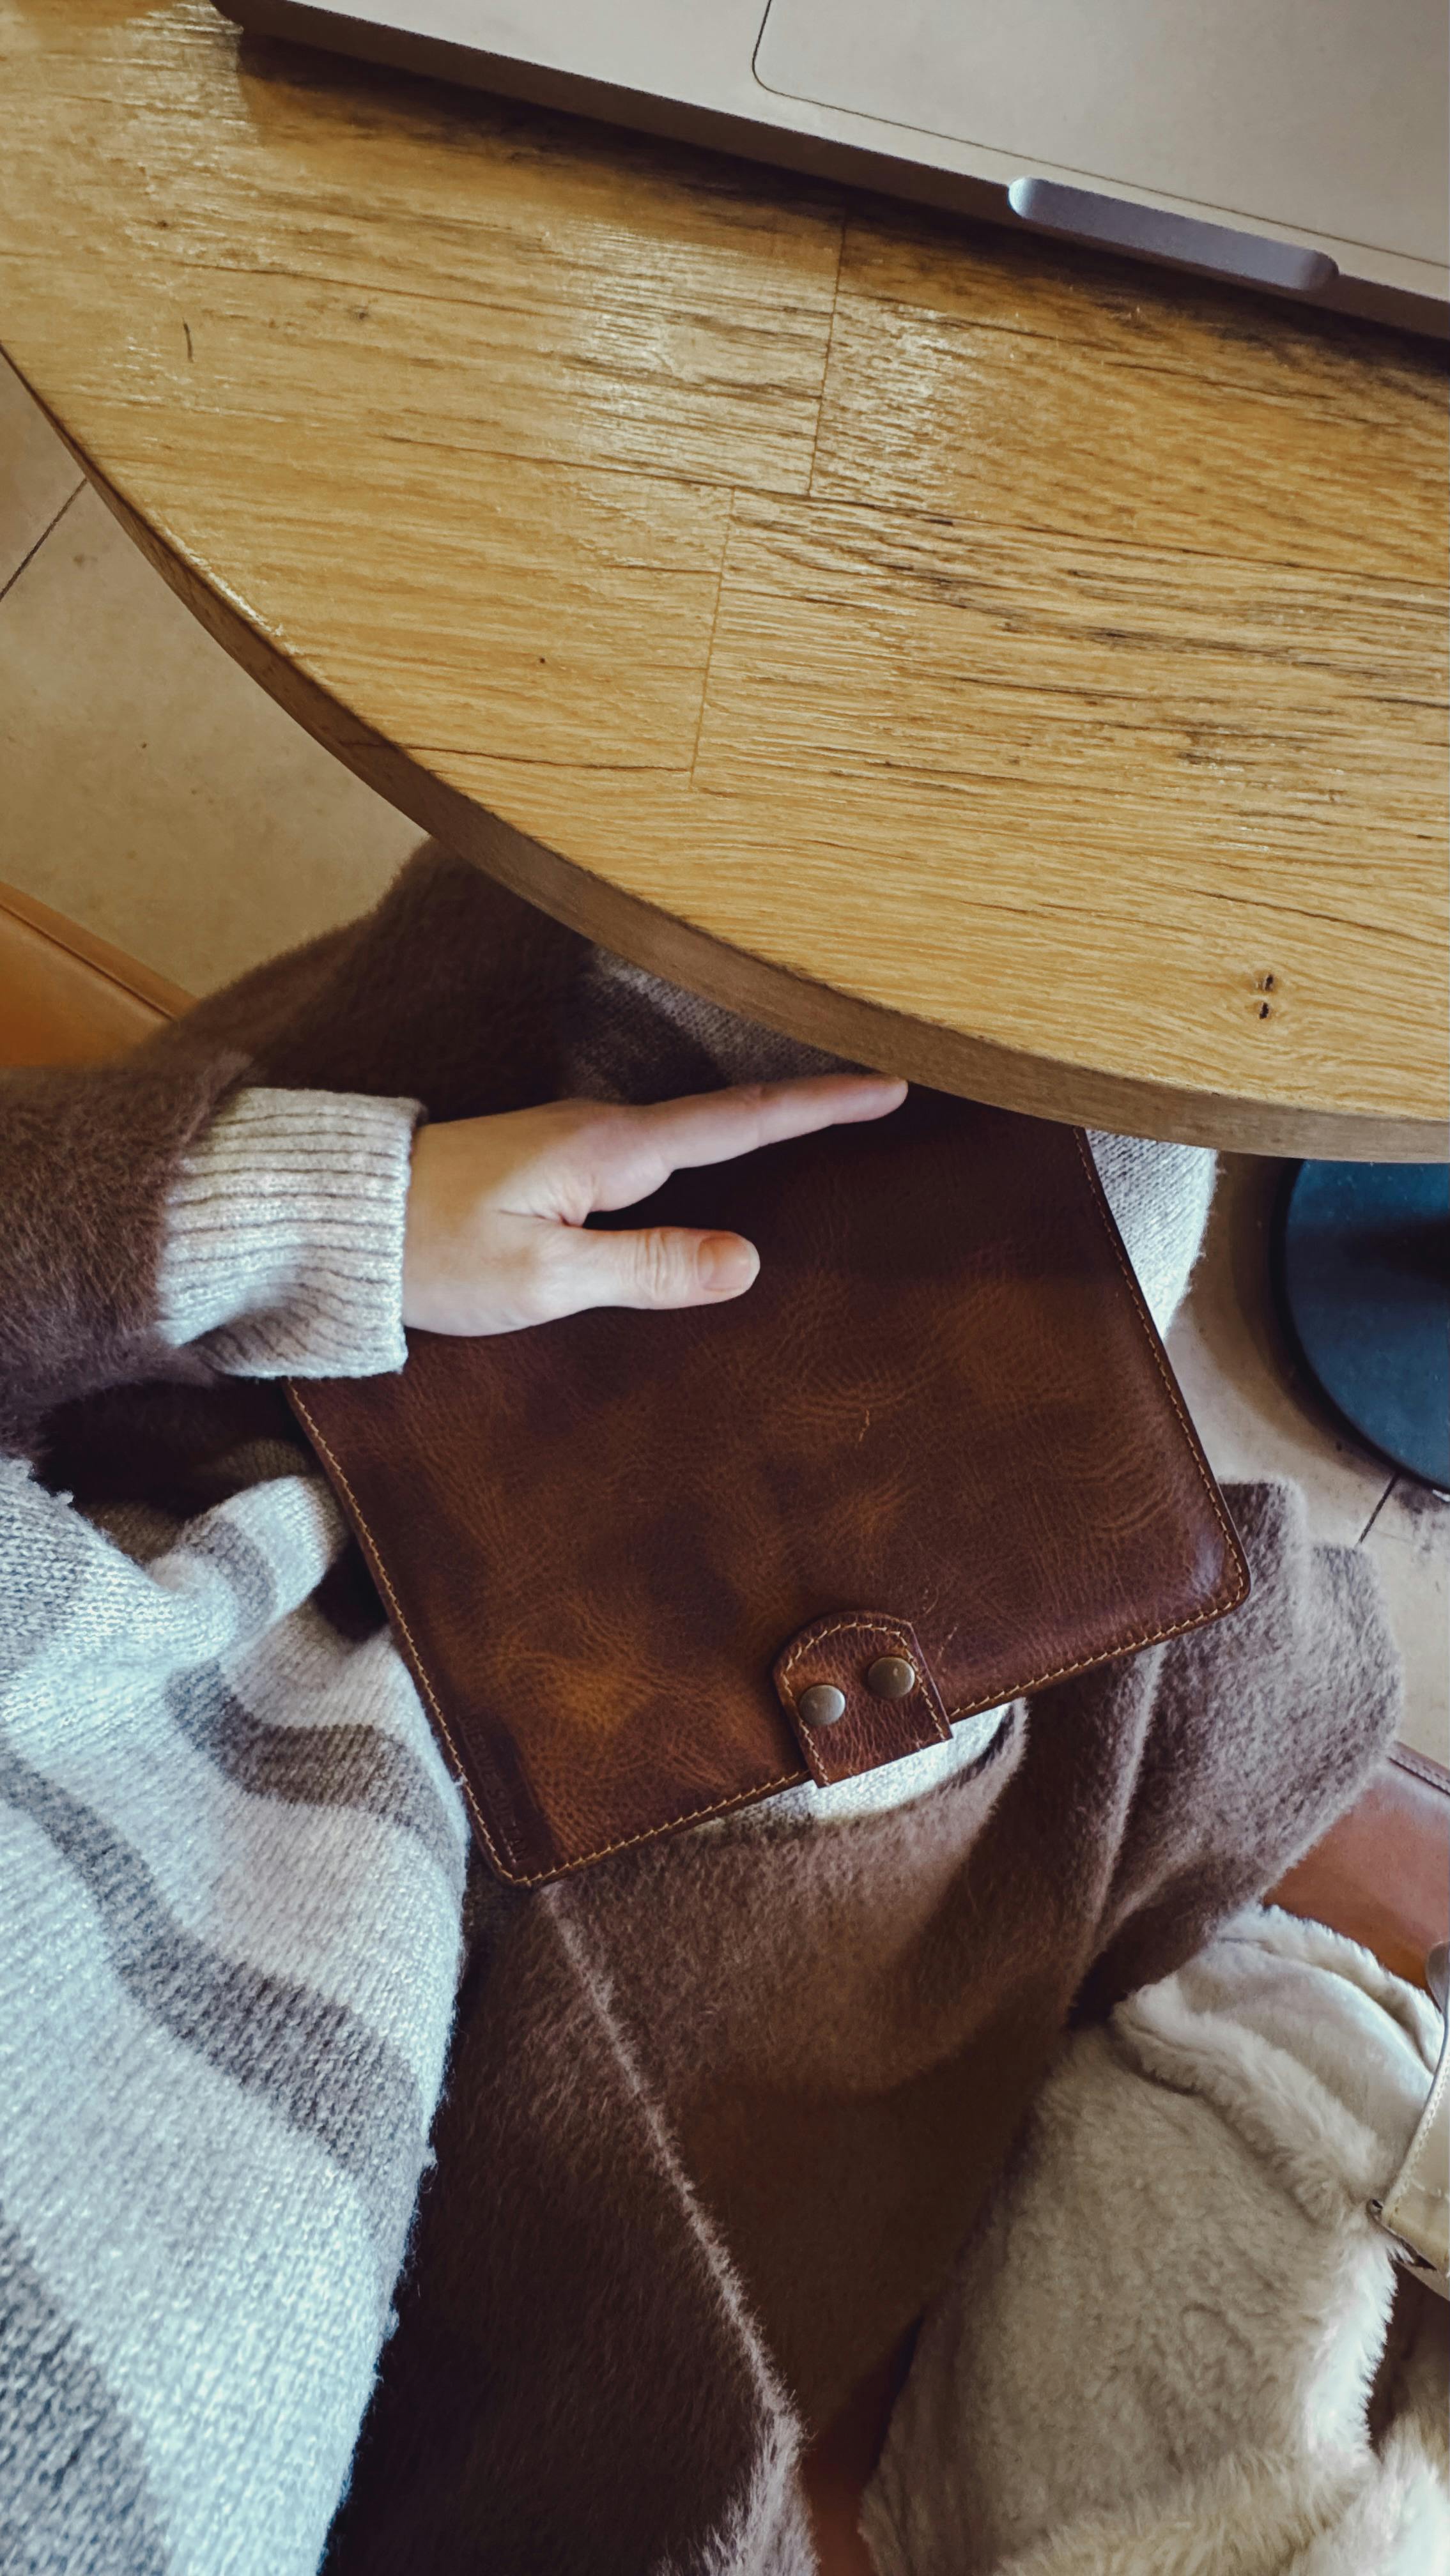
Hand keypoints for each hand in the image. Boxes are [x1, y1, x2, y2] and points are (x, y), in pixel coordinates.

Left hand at [401, 1074, 906, 1334]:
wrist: (335, 1221)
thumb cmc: (429, 1253)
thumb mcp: (543, 1279)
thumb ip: (647, 1267)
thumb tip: (748, 1262)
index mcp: (609, 1148)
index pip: (739, 1123)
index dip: (819, 1104)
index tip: (889, 1081)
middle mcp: (600, 1129)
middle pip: (726, 1119)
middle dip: (806, 1105)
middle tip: (887, 1092)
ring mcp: (575, 1140)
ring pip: (687, 1138)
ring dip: (756, 1128)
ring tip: (832, 1118)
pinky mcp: (553, 1161)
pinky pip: (651, 1157)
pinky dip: (703, 1152)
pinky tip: (723, 1165)